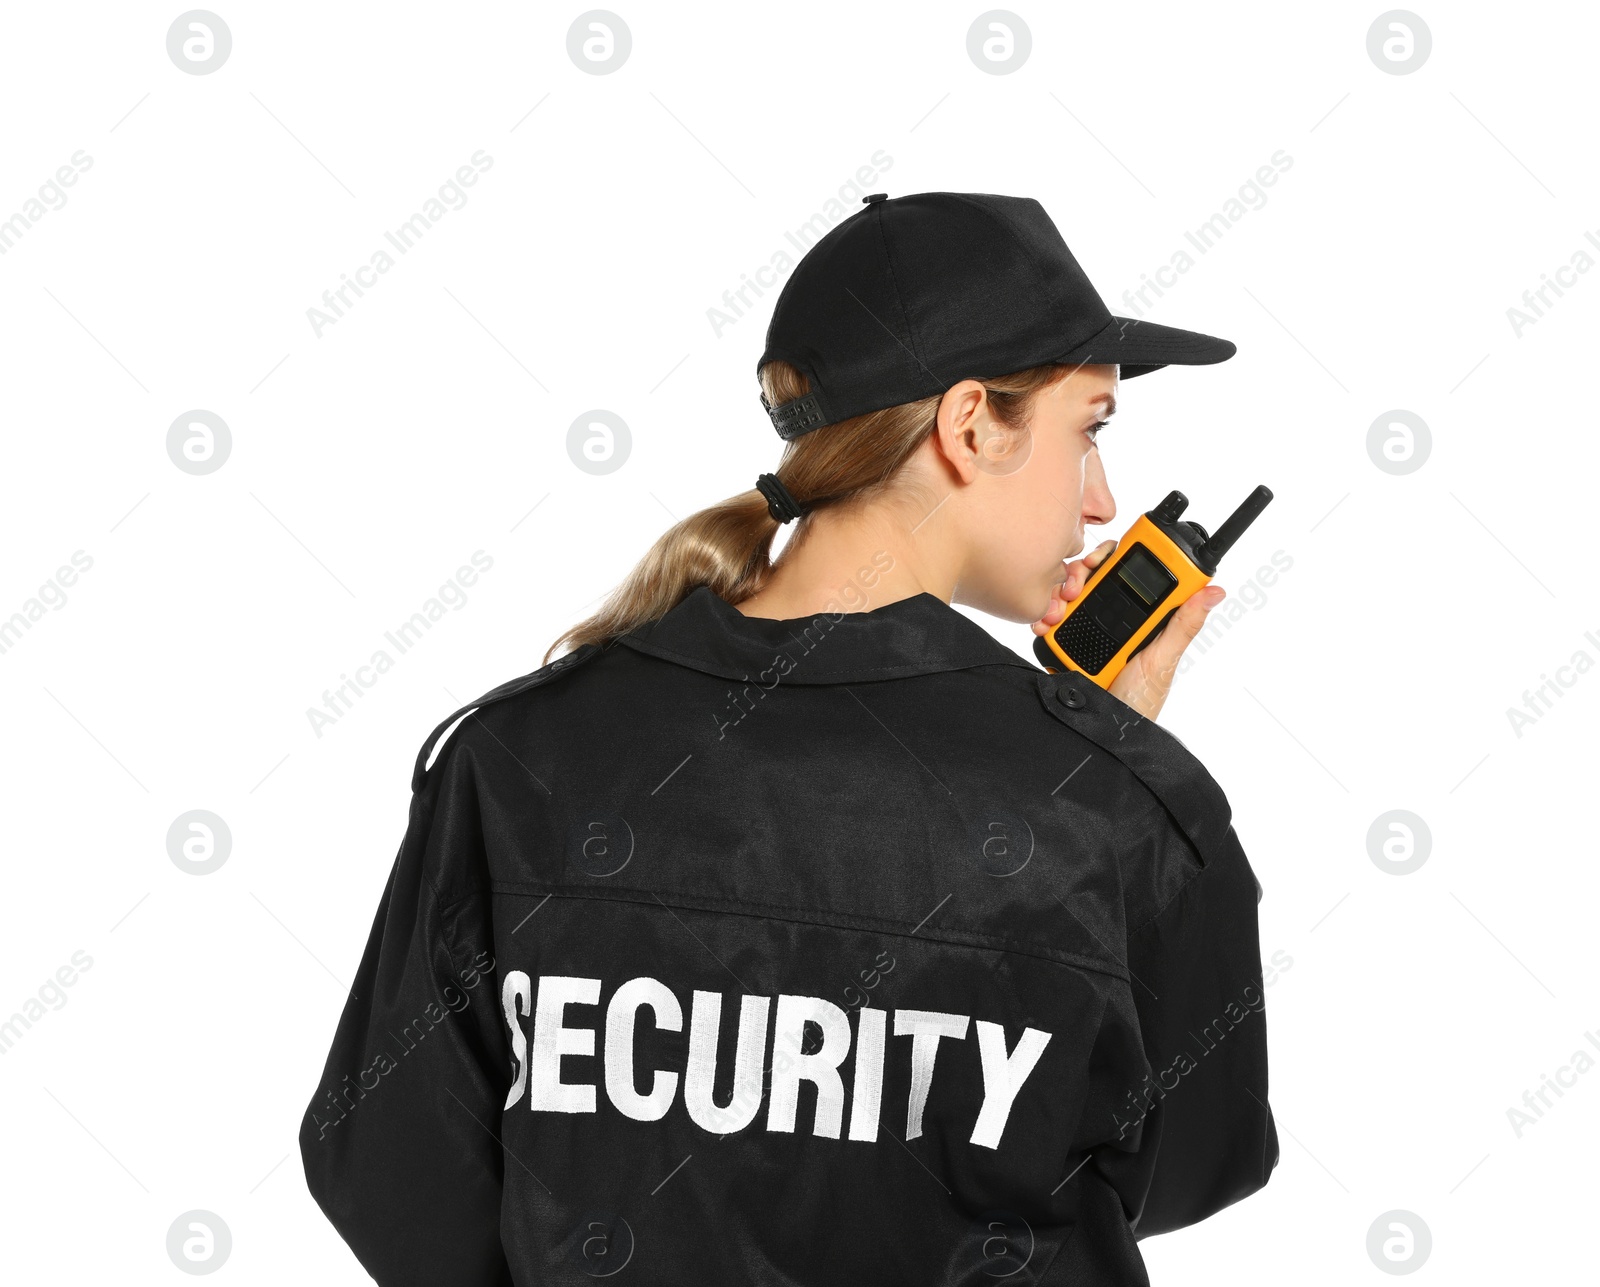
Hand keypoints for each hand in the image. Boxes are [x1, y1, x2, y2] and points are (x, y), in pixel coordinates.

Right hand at [1032, 540, 1225, 722]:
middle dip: (1081, 574)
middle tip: (1074, 587)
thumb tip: (1214, 592)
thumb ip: (1184, 625)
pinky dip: (1044, 616)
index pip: (1135, 573)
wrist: (1102, 732)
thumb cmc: (1140, 702)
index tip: (1107, 556)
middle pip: (1097, 578)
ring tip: (1058, 609)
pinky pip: (1052, 621)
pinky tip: (1044, 622)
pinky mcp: (1066, 645)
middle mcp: (1116, 621)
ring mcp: (1088, 632)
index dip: (1120, 556)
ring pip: (1070, 595)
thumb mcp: (1162, 660)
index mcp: (1145, 619)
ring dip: (1059, 595)